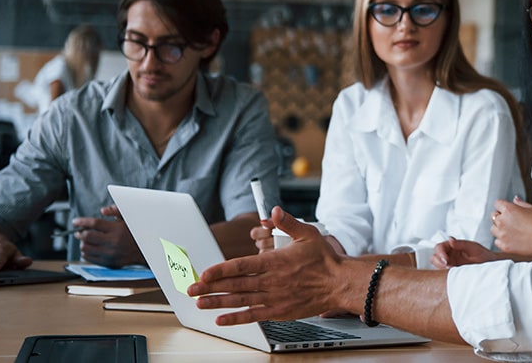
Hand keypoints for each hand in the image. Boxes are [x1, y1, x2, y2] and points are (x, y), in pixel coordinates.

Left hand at [73, 205, 142, 267]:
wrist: (145, 251)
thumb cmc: (135, 233)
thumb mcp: (129, 219)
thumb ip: (116, 211)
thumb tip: (103, 211)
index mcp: (117, 229)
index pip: (94, 223)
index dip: (81, 221)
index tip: (75, 221)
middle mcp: (113, 242)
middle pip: (87, 236)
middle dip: (79, 233)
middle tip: (79, 231)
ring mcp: (110, 254)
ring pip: (86, 248)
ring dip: (82, 243)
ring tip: (85, 240)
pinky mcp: (109, 263)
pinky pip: (90, 258)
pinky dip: (86, 253)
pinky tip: (90, 248)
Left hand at [189, 207, 345, 325]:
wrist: (340, 284)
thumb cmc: (325, 260)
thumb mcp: (308, 234)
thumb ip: (288, 223)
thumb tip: (274, 211)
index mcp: (275, 262)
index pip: (241, 266)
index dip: (220, 270)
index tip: (204, 273)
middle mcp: (271, 281)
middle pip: (235, 284)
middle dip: (210, 287)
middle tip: (191, 289)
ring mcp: (274, 298)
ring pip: (240, 301)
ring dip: (218, 302)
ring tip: (200, 303)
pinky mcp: (279, 311)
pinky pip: (253, 316)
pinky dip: (236, 318)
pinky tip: (221, 319)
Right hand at [431, 237, 496, 268]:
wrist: (491, 266)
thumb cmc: (484, 255)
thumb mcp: (474, 247)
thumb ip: (462, 244)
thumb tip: (450, 240)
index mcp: (453, 246)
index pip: (439, 247)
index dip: (440, 252)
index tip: (446, 259)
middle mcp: (450, 255)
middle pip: (435, 256)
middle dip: (438, 261)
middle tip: (447, 266)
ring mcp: (450, 264)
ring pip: (437, 265)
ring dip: (440, 267)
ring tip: (450, 270)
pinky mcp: (452, 273)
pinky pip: (443, 274)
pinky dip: (444, 274)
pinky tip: (451, 274)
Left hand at [491, 196, 531, 256]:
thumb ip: (520, 203)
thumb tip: (515, 199)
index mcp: (508, 209)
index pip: (497, 204)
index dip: (503, 206)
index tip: (507, 210)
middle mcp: (502, 221)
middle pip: (493, 216)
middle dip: (500, 217)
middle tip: (512, 221)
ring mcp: (502, 234)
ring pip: (493, 229)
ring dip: (500, 229)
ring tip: (512, 231)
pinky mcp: (504, 245)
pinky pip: (497, 241)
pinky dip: (502, 240)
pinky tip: (512, 239)